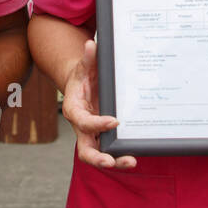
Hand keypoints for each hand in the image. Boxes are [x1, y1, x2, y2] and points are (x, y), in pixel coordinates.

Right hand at [62, 40, 135, 170]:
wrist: (81, 84)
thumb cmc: (82, 76)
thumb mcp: (83, 66)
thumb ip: (88, 59)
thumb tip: (91, 45)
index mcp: (73, 110)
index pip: (83, 121)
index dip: (97, 124)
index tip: (114, 121)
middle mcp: (81, 127)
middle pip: (85, 150)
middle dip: (98, 158)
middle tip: (111, 161)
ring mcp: (92, 134)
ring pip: (98, 155)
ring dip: (113, 161)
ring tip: (131, 161)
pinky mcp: (101, 137)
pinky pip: (109, 150)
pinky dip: (120, 155)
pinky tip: (134, 155)